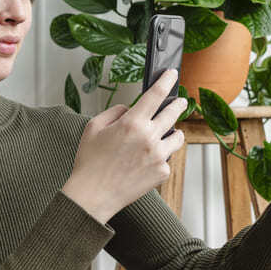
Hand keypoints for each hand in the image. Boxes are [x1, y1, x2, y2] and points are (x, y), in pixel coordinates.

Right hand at [62, 68, 187, 222]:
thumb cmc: (90, 162)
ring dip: (173, 132)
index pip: (156, 95)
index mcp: (132, 123)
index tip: (172, 74)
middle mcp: (149, 138)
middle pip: (173, 114)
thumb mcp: (93, 127)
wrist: (93, 195)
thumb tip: (130, 109)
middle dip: (179, 104)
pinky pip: (167, 159)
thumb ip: (115, 111)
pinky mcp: (162, 172)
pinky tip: (146, 161)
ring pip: (178, 137)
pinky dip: (160, 157)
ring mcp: (158, 156)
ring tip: (166, 134)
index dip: (166, 81)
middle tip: (180, 101)